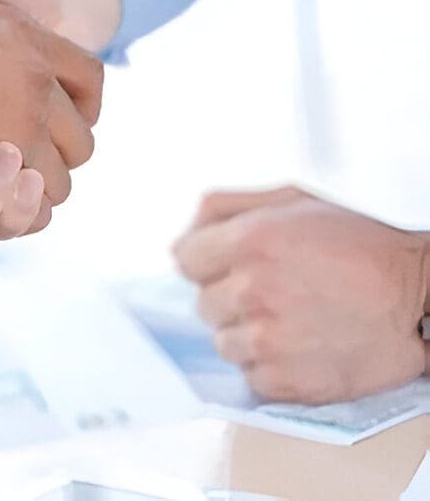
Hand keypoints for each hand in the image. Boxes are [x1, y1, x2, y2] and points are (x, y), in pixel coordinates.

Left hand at [173, 186, 429, 403]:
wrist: (419, 296)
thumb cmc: (356, 244)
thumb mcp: (290, 201)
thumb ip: (223, 207)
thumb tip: (177, 240)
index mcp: (249, 240)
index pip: (183, 258)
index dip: (207, 259)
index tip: (231, 263)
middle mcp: (252, 290)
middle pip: (203, 302)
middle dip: (230, 294)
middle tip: (276, 288)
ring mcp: (268, 339)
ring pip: (223, 341)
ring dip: (249, 332)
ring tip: (293, 317)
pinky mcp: (287, 382)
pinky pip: (250, 375)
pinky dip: (270, 365)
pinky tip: (302, 344)